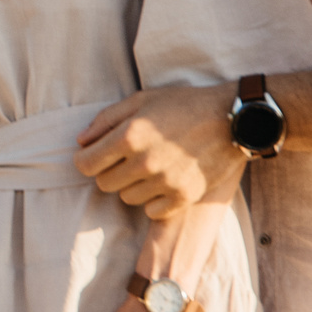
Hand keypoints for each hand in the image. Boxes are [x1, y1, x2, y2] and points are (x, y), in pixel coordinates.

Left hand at [73, 83, 242, 217]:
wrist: (231, 120)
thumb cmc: (183, 105)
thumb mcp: (141, 100)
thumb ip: (106, 120)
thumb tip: (81, 141)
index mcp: (129, 136)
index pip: (86, 165)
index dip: (86, 160)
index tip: (93, 156)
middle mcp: (144, 162)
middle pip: (104, 184)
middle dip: (109, 171)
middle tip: (127, 158)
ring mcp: (165, 182)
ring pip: (127, 198)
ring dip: (132, 184)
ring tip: (151, 166)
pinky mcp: (183, 197)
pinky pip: (151, 210)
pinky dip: (154, 200)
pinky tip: (165, 180)